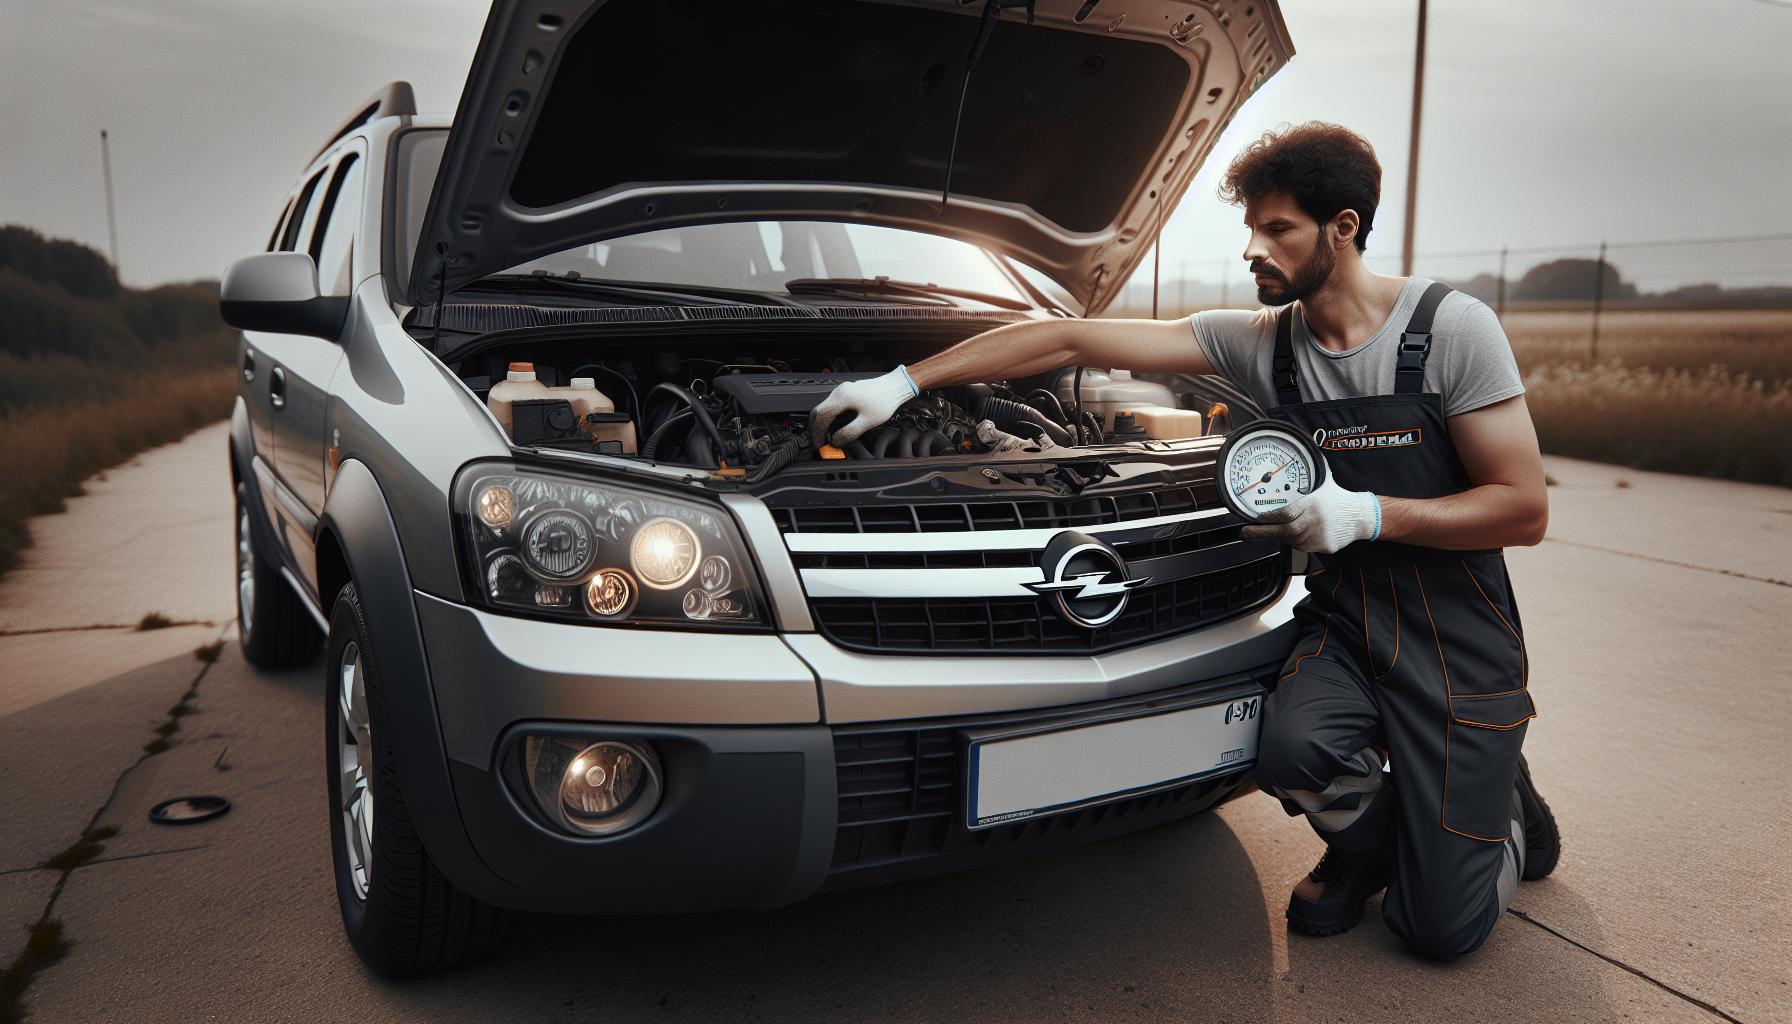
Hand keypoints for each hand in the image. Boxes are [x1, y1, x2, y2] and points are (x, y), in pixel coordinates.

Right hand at [809, 367, 919, 445]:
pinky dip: (830, 416)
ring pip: (824, 407)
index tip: (820, 444)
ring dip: (823, 422)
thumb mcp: (868, 422)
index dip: (817, 433)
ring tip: (828, 436)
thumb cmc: (884, 401)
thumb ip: (849, 433)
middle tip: (820, 442)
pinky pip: (832, 405)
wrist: (895, 386)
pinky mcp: (847, 391)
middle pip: (818, 411)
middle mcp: (839, 391)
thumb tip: (835, 441)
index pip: (821, 417)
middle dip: (816, 428)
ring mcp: (842, 390)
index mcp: (842, 398)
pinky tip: (836, 425)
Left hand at [1238, 476, 1380, 553]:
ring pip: (1291, 540)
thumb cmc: (1338, 498)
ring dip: (1281, 535)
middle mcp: (1314, 521)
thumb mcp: (1322, 481)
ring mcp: (1319, 536)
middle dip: (1261, 532)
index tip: (1255, 517)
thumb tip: (1294, 452)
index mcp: (1312, 504)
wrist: (1360, 516)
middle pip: (1283, 530)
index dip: (1268, 517)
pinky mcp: (1323, 547)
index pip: (1285, 513)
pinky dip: (1295, 541)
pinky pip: (1301, 547)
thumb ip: (1307, 473)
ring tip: (1275, 529)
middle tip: (1245, 531)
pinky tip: (1297, 533)